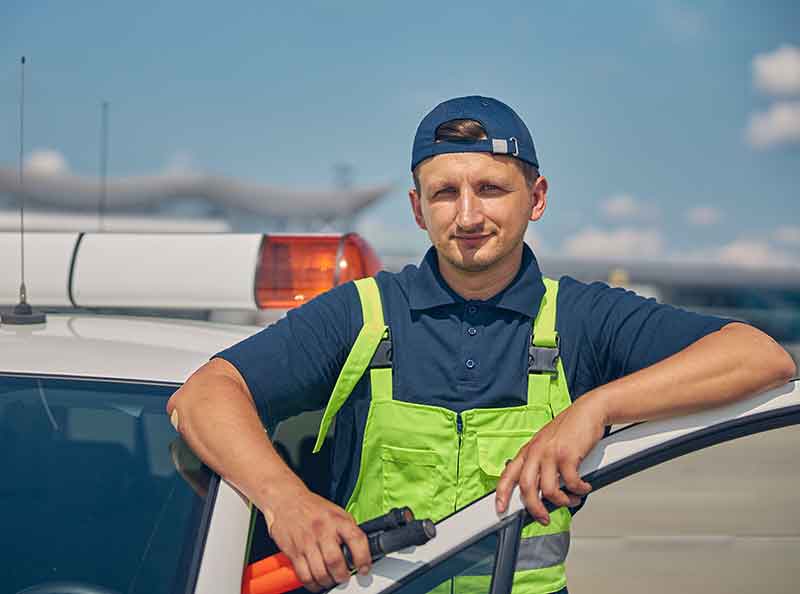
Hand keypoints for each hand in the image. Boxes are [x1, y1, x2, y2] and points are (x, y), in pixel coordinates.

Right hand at [263, 484, 370, 590]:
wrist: (287, 500)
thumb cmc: (313, 508)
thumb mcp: (337, 512)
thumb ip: (348, 530)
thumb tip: (362, 551)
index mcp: (338, 520)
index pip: (356, 539)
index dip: (363, 558)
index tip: (364, 569)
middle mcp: (323, 530)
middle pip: (335, 562)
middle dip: (342, 576)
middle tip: (344, 577)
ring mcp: (307, 542)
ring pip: (320, 573)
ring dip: (328, 582)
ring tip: (331, 580)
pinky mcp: (293, 552)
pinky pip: (304, 576)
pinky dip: (313, 584)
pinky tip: (317, 581)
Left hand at [495, 396, 605, 523]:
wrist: (587, 411)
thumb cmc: (569, 429)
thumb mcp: (546, 444)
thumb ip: (540, 464)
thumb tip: (540, 490)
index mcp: (528, 451)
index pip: (508, 474)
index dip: (501, 493)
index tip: (499, 508)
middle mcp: (536, 452)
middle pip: (527, 488)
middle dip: (535, 509)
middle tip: (544, 518)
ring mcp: (551, 453)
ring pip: (549, 490)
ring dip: (562, 501)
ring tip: (571, 499)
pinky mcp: (568, 455)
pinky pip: (571, 483)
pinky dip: (579, 490)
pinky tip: (584, 487)